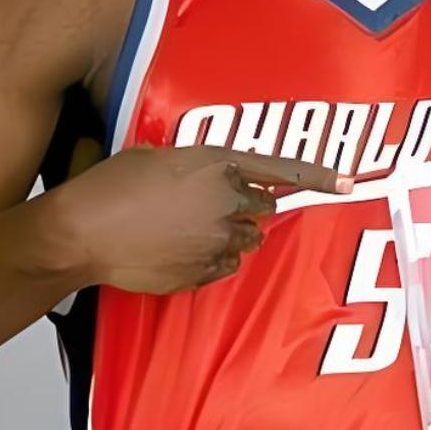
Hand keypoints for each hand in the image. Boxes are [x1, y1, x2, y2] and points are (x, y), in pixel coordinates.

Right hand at [58, 143, 348, 294]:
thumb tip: (202, 176)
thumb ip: (194, 166)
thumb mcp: (155, 157)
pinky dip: (208, 259)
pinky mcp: (203, 273)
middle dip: (246, 206)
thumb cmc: (111, 186)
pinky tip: (175, 250)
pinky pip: (223, 266)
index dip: (318, 177)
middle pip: (262, 207)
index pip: (281, 169)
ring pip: (244, 240)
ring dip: (226, 234)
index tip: (348, 182)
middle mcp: (226, 203)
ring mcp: (217, 241)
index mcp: (217, 165)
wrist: (82, 232)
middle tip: (208, 204)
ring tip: (183, 228)